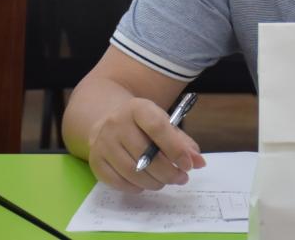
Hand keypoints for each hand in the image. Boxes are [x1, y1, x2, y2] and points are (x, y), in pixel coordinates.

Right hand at [87, 97, 205, 192]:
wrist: (108, 118)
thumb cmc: (143, 123)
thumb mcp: (164, 122)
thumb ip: (182, 141)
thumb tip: (198, 162)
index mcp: (138, 108)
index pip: (158, 128)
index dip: (176, 149)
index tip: (189, 165)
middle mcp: (117, 123)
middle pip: (145, 154)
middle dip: (168, 172)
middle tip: (181, 178)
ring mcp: (103, 143)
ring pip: (132, 171)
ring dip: (155, 182)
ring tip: (166, 181)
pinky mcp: (95, 161)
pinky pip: (118, 182)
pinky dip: (136, 187)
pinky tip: (146, 182)